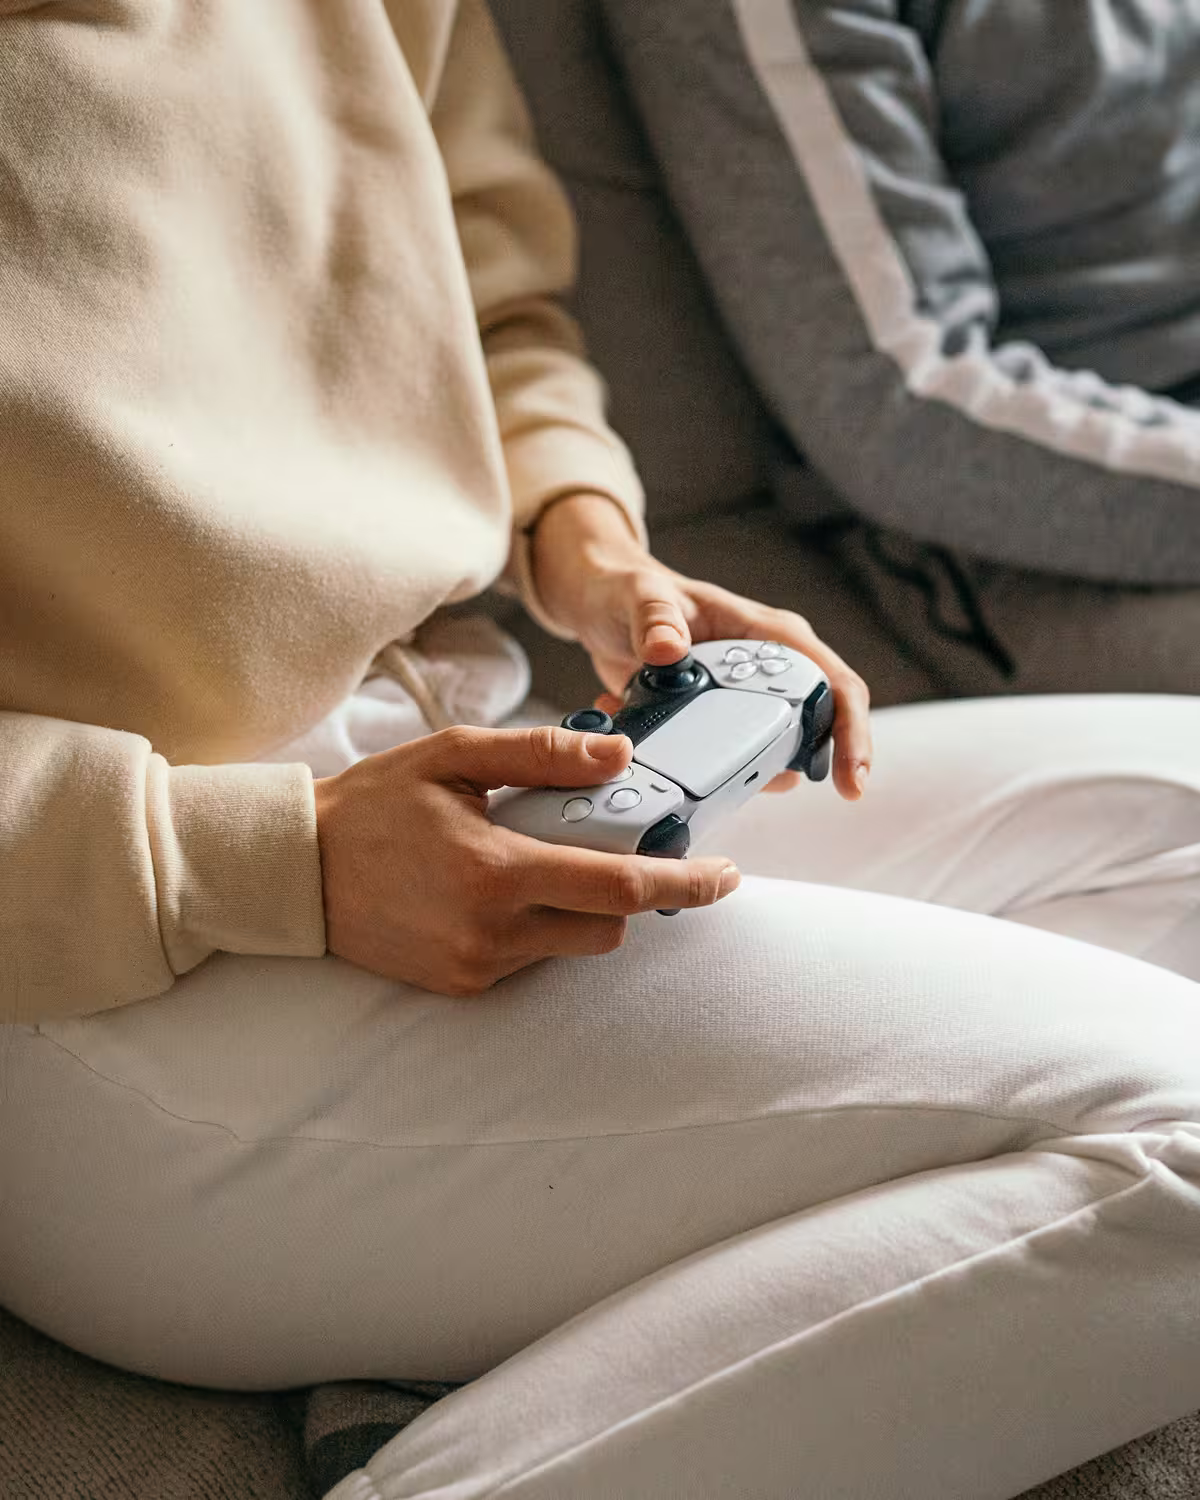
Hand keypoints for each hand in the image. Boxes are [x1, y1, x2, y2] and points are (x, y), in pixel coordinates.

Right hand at [313, 725, 740, 996]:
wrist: (296, 870)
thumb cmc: (375, 803)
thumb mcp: (455, 756)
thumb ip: (543, 756)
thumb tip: (619, 754)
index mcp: (496, 872)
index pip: (619, 889)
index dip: (683, 882)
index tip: (725, 874)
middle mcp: (491, 933)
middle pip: (609, 926)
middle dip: (626, 890)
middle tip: (607, 845)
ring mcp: (475, 967)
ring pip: (572, 945)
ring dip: (578, 907)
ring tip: (530, 859)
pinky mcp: (460, 986)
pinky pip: (530, 961)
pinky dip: (536, 927)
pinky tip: (494, 890)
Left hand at [531, 495, 872, 799]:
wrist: (600, 606)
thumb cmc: (629, 590)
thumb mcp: (640, 597)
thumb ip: (655, 619)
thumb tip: (669, 650)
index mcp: (767, 633)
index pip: (831, 682)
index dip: (850, 731)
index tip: (851, 780)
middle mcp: (765, 669)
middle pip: (815, 727)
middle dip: (806, 767)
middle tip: (769, 788)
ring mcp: (741, 699)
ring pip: (772, 752)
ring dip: (742, 774)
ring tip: (701, 774)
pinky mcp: (712, 722)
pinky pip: (726, 758)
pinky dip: (698, 770)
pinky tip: (656, 754)